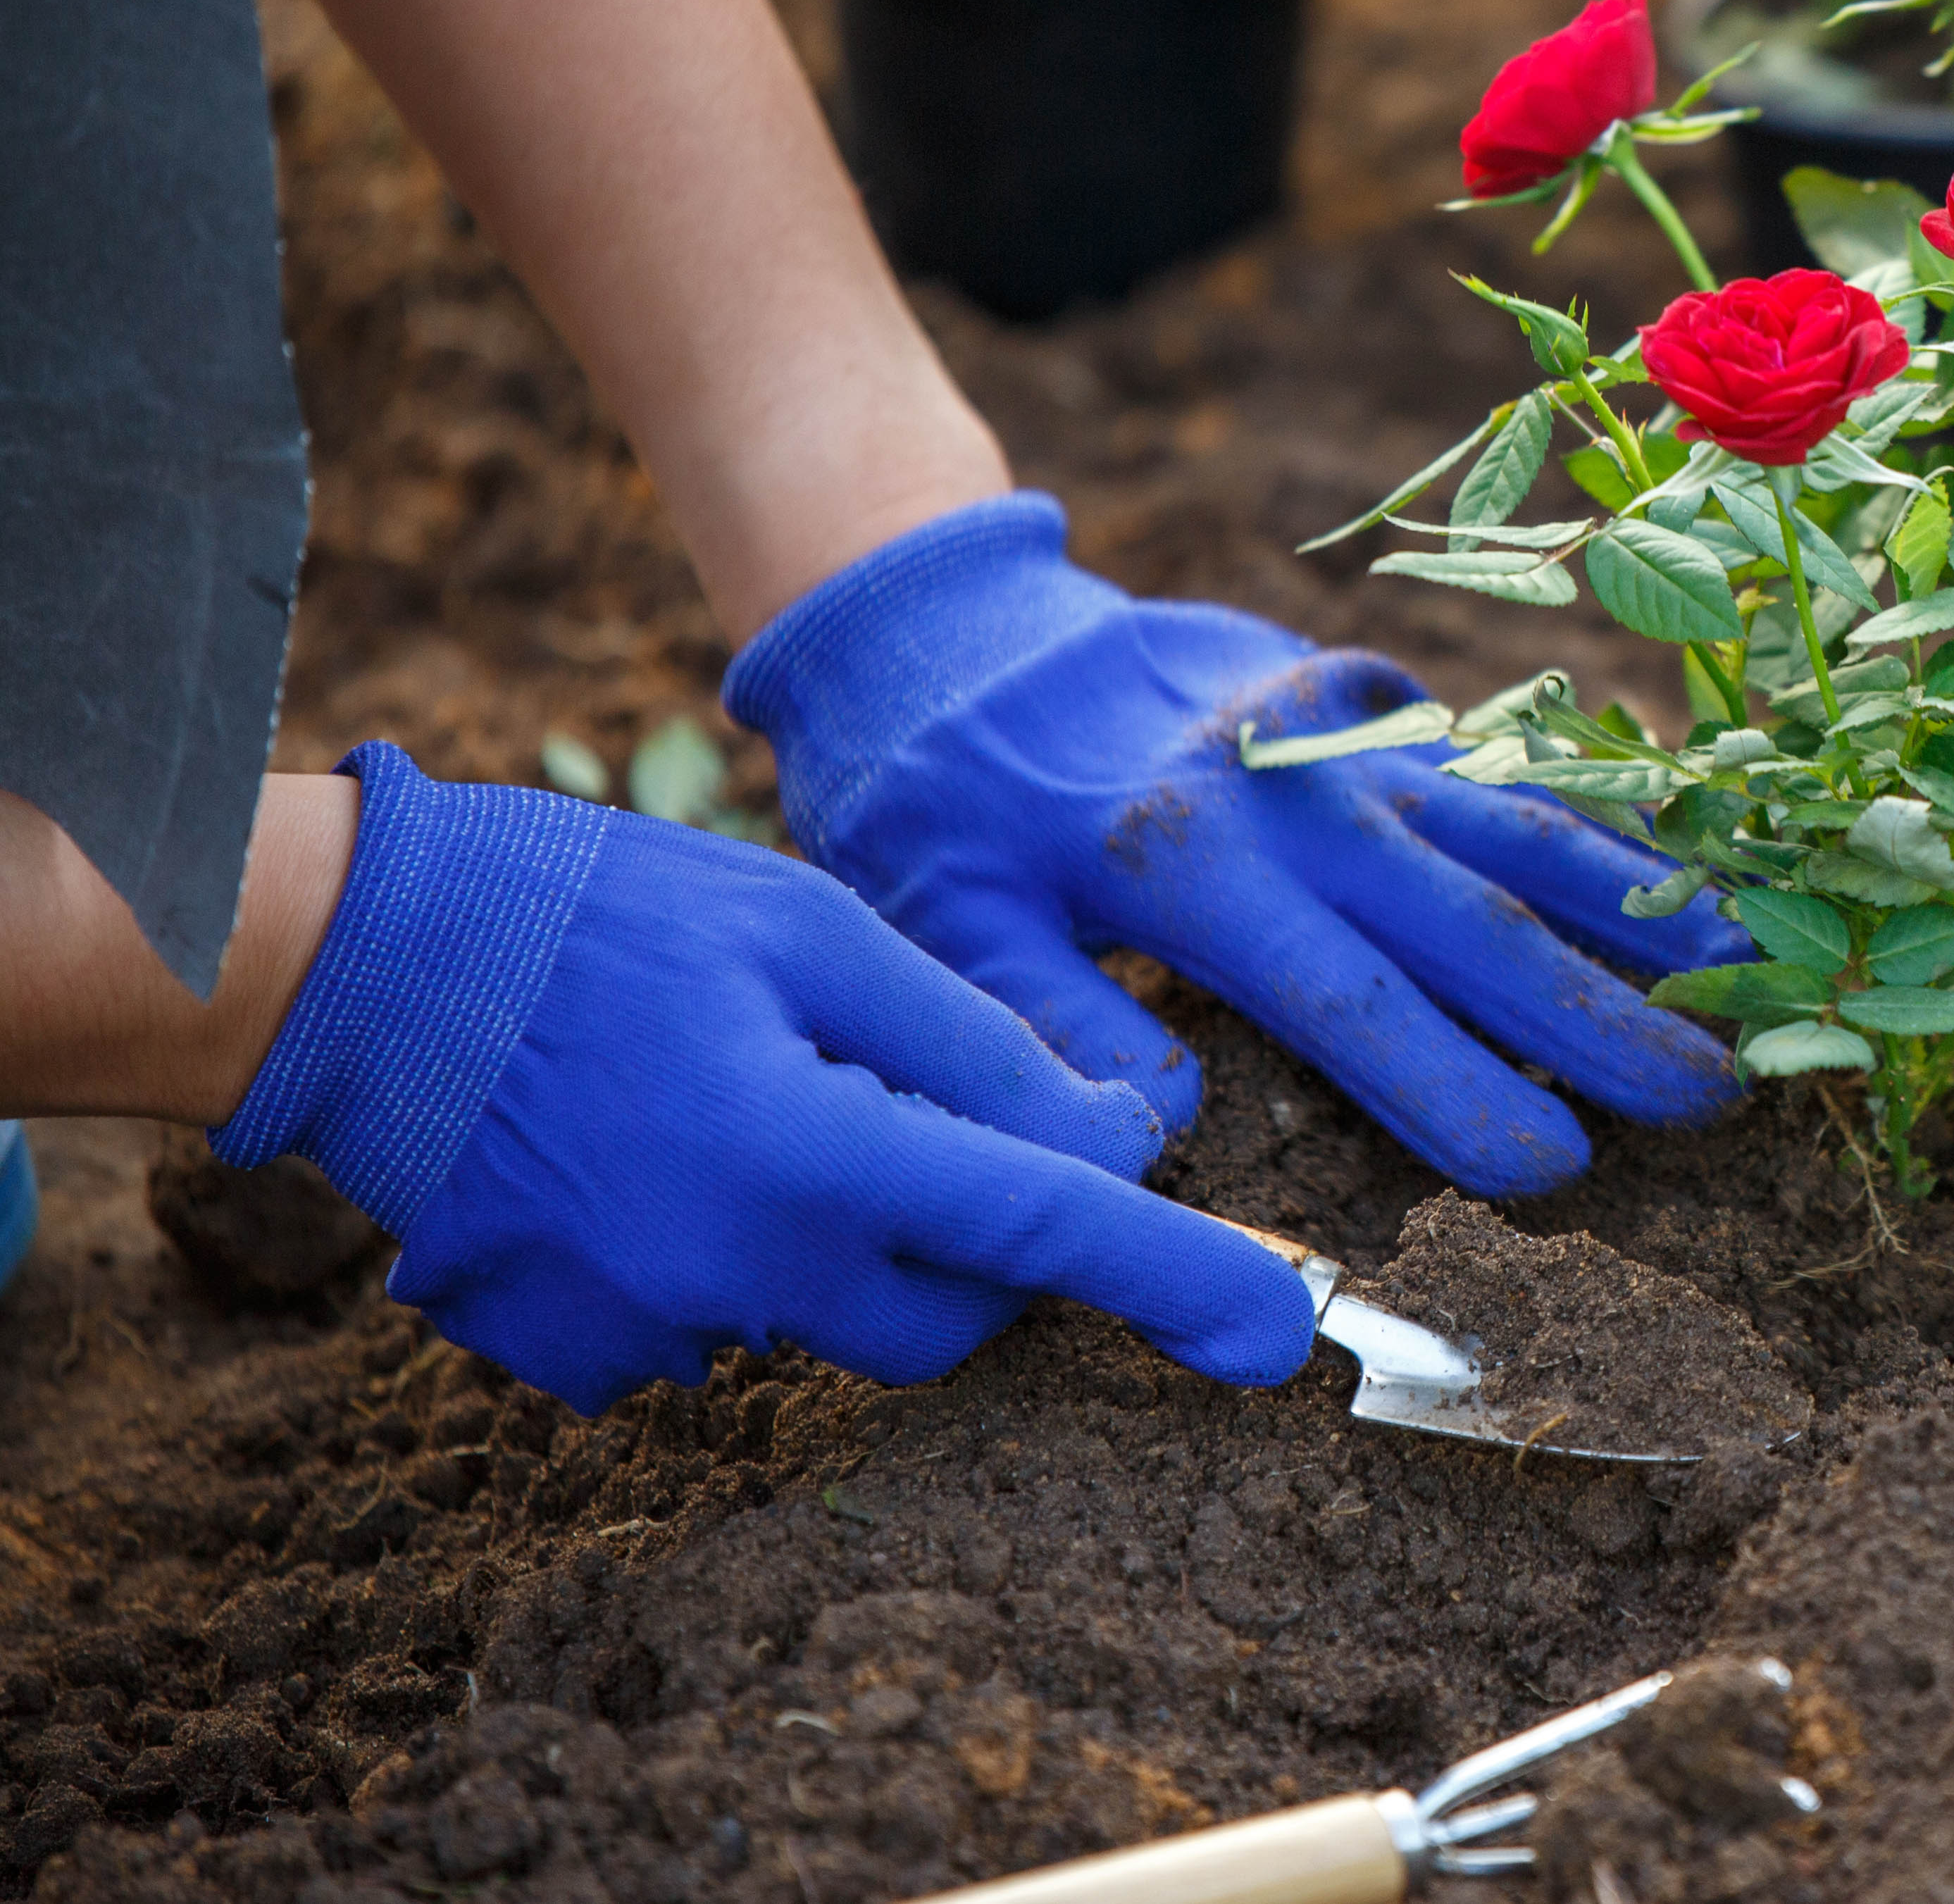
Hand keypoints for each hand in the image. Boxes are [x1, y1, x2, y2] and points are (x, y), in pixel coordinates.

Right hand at [214, 746, 1312, 1412]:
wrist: (355, 966)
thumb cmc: (597, 914)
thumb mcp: (808, 931)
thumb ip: (971, 1047)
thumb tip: (1117, 1138)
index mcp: (808, 1152)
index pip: (1044, 1233)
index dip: (1179, 1279)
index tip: (1280, 1334)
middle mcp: (736, 1272)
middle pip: (950, 1320)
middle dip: (982, 1247)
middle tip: (917, 1116)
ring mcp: (646, 1332)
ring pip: (831, 1321)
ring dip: (839, 1233)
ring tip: (735, 1097)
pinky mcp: (576, 1356)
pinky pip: (715, 1331)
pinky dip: (729, 1256)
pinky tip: (654, 1156)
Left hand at [724, 495, 1750, 1195]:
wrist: (949, 619)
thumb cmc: (932, 797)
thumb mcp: (935, 919)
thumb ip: (1042, 1024)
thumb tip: (1155, 1135)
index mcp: (1187, 862)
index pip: (1350, 1000)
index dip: (1455, 1087)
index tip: (1555, 1172)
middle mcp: (1293, 794)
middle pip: (1471, 919)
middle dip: (1600, 1016)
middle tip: (1715, 1095)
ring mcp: (1341, 737)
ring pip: (1511, 826)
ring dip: (1631, 900)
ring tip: (1740, 959)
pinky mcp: (1365, 703)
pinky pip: (1496, 765)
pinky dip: (1591, 816)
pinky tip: (1672, 857)